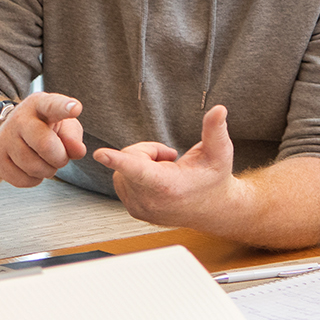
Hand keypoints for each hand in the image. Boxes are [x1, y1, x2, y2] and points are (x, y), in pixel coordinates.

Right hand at [0, 92, 86, 187]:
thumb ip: (73, 136)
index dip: (64, 107)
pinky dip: (33, 179)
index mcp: (39, 105)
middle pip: (45, 145)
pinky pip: (23, 180)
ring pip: (34, 167)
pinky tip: (30, 168)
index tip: (76, 108)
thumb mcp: (62, 125)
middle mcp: (19, 118)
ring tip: (43, 160)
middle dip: (60, 158)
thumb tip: (78, 151)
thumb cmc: (42, 128)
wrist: (9, 133)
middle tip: (59, 156)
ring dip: (47, 170)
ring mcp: (3, 138)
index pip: (51, 105)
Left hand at [94, 105, 239, 226]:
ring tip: (165, 171)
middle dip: (147, 151)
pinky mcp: (133, 210)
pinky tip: (156, 180)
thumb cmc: (213, 179)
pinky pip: (120, 179)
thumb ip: (215, 130)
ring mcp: (139, 208)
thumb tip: (219, 110)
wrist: (212, 209)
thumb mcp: (220, 153)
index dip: (117, 159)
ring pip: (122, 168)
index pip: (138, 169)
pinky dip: (135, 174)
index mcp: (168, 185)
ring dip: (140, 163)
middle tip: (170, 159)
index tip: (100, 154)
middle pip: (130, 157)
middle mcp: (150, 200)